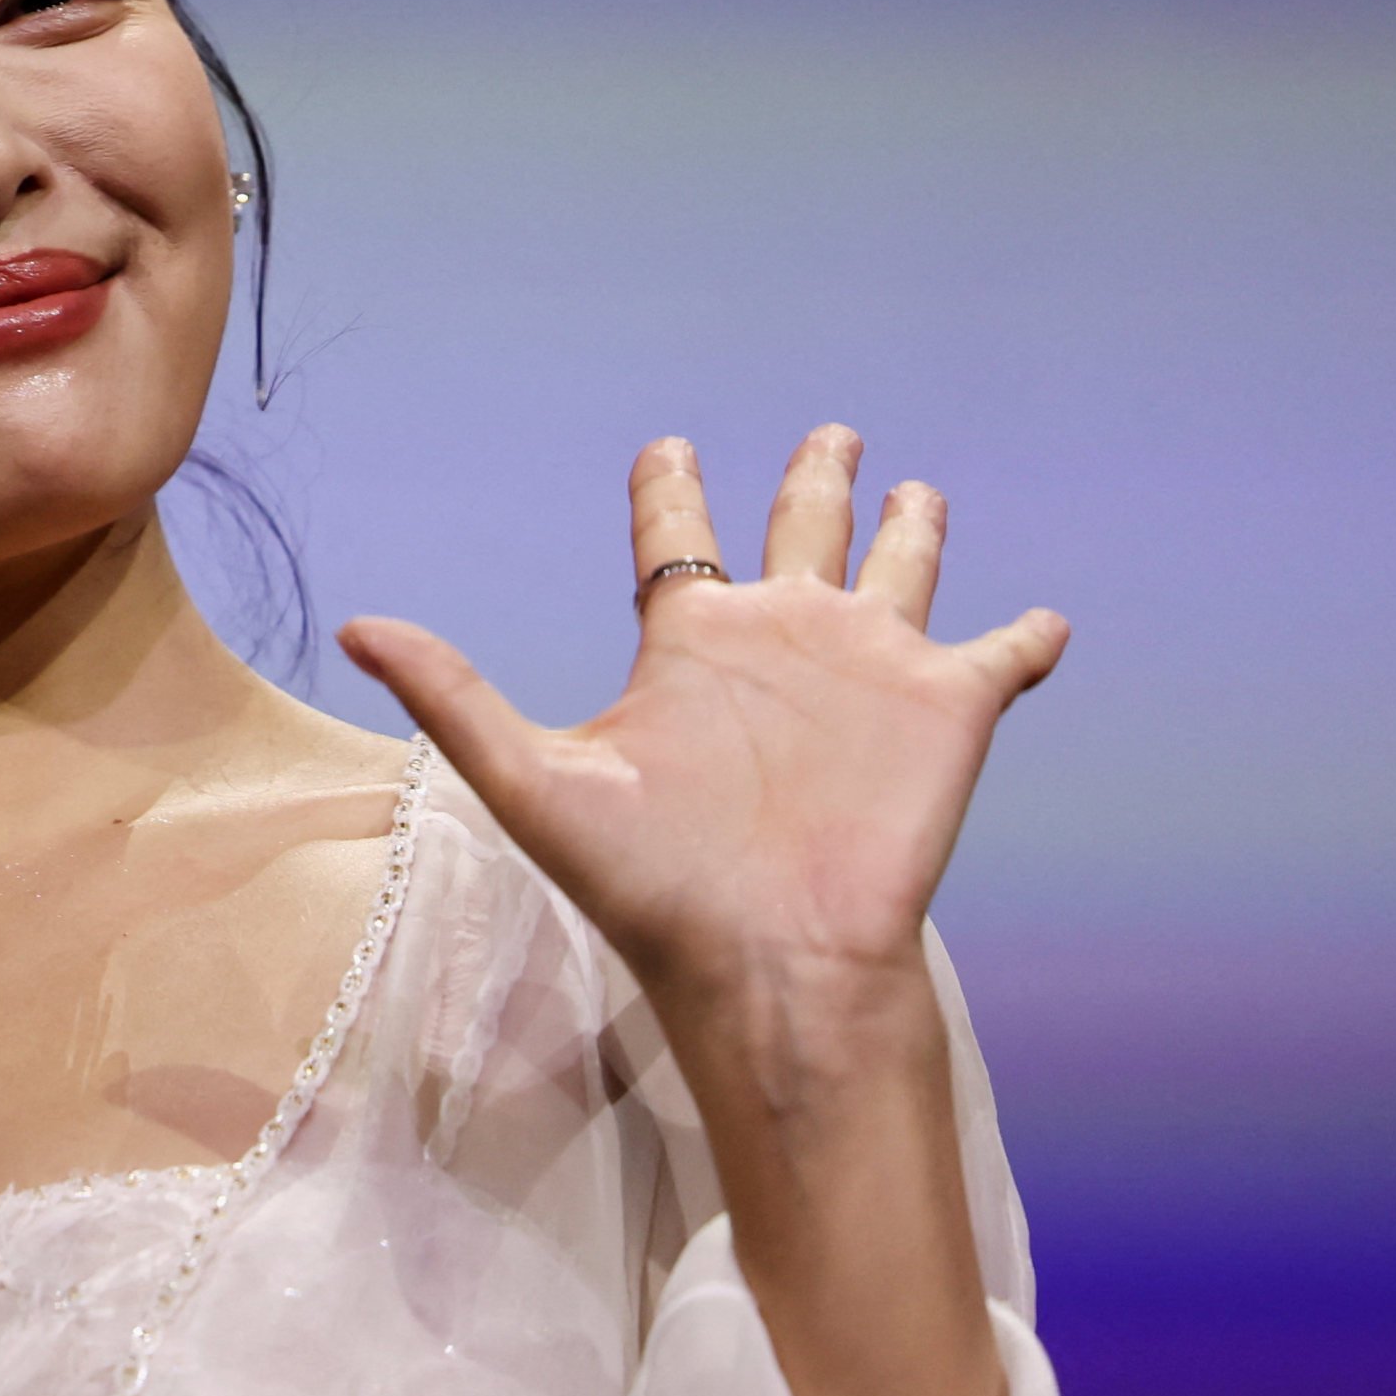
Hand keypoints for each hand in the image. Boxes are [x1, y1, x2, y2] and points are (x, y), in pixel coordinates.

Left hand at [339, 426, 1057, 1395]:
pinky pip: (1001, 656)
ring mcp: (869, 672)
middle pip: (798, 530)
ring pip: (899, 570)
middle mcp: (782, 643)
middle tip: (830, 433)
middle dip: (813, 478)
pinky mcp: (948, 710)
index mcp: (691, 645)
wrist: (769, 962)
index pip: (676, 540)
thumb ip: (449, 697)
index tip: (667, 447)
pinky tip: (1045, 620)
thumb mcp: (532, 779)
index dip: (671, 489)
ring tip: (916, 491)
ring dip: (910, 529)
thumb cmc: (653, 887)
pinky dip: (1028, 635)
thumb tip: (350, 624)